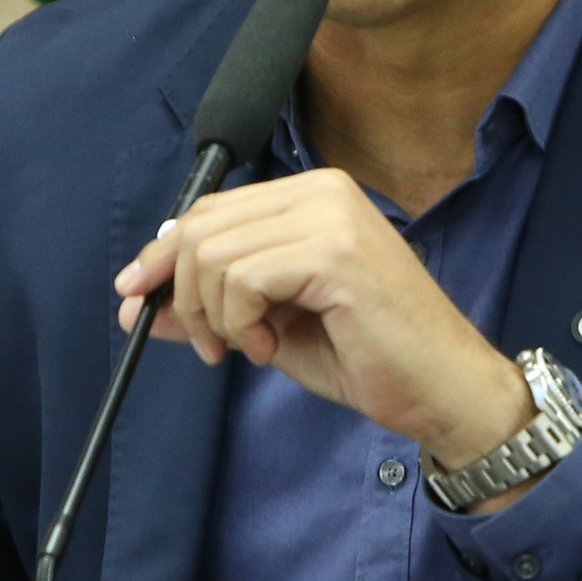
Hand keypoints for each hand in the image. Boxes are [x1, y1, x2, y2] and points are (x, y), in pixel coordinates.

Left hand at [115, 169, 533, 474]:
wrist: (443, 389)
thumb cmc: (371, 357)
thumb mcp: (273, 329)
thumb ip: (212, 308)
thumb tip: (144, 307)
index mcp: (313, 195)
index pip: (211, 209)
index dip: (163, 256)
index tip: (137, 300)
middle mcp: (322, 191)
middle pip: (201, 225)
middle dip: (181, 293)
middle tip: (209, 346)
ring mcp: (330, 216)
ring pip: (213, 254)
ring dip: (214, 317)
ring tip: (252, 347)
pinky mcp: (334, 251)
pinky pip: (242, 279)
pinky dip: (240, 322)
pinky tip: (270, 346)